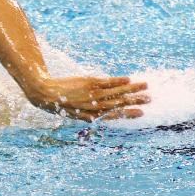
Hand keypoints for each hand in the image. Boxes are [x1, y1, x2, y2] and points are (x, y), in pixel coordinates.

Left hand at [27, 76, 148, 121]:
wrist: (44, 93)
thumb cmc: (58, 103)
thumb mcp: (73, 112)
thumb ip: (87, 112)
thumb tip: (99, 111)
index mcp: (90, 116)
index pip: (113, 116)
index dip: (127, 114)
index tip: (141, 113)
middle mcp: (93, 106)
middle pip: (118, 104)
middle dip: (134, 101)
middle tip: (149, 99)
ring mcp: (92, 94)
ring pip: (116, 92)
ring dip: (132, 89)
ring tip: (145, 86)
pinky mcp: (88, 83)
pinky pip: (107, 82)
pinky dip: (118, 81)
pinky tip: (129, 79)